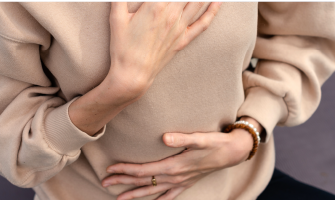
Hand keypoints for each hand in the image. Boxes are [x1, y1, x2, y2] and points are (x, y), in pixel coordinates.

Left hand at [101, 128, 254, 199]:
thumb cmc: (215, 142)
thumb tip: (163, 138)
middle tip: (103, 183)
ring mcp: (180, 183)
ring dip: (134, 194)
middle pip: (143, 182)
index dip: (125, 170)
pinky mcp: (186, 183)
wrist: (233, 152)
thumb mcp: (200, 138)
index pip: (143, 170)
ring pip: (152, 191)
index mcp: (174, 167)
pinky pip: (169, 196)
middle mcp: (175, 178)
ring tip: (118, 198)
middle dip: (122, 182)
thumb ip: (181, 138)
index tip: (110, 169)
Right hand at [106, 1, 221, 98]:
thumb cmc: (122, 46)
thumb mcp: (116, 17)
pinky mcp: (183, 40)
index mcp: (155, 5)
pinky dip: (213, 10)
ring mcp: (180, 27)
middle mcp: (172, 13)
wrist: (133, 75)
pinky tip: (218, 1)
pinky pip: (203, 23)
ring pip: (198, 1)